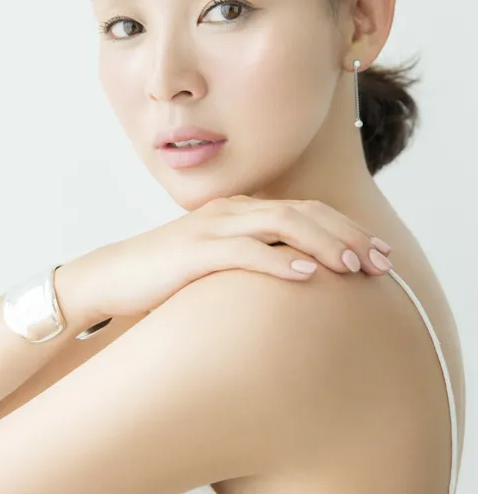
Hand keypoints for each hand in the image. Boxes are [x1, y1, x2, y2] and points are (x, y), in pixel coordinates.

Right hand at [74, 196, 392, 321]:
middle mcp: (232, 211)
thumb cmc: (168, 277)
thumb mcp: (219, 265)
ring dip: (323, 243)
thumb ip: (254, 263)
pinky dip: (279, 260)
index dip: (347, 228)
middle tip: (381, 263)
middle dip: (348, 235)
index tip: (380, 254)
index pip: (306, 210)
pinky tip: (307, 275)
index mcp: (241, 211)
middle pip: (303, 211)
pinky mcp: (194, 252)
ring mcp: (212, 228)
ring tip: (353, 267)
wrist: (112, 278)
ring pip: (281, 223)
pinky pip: (244, 251)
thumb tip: (298, 283)